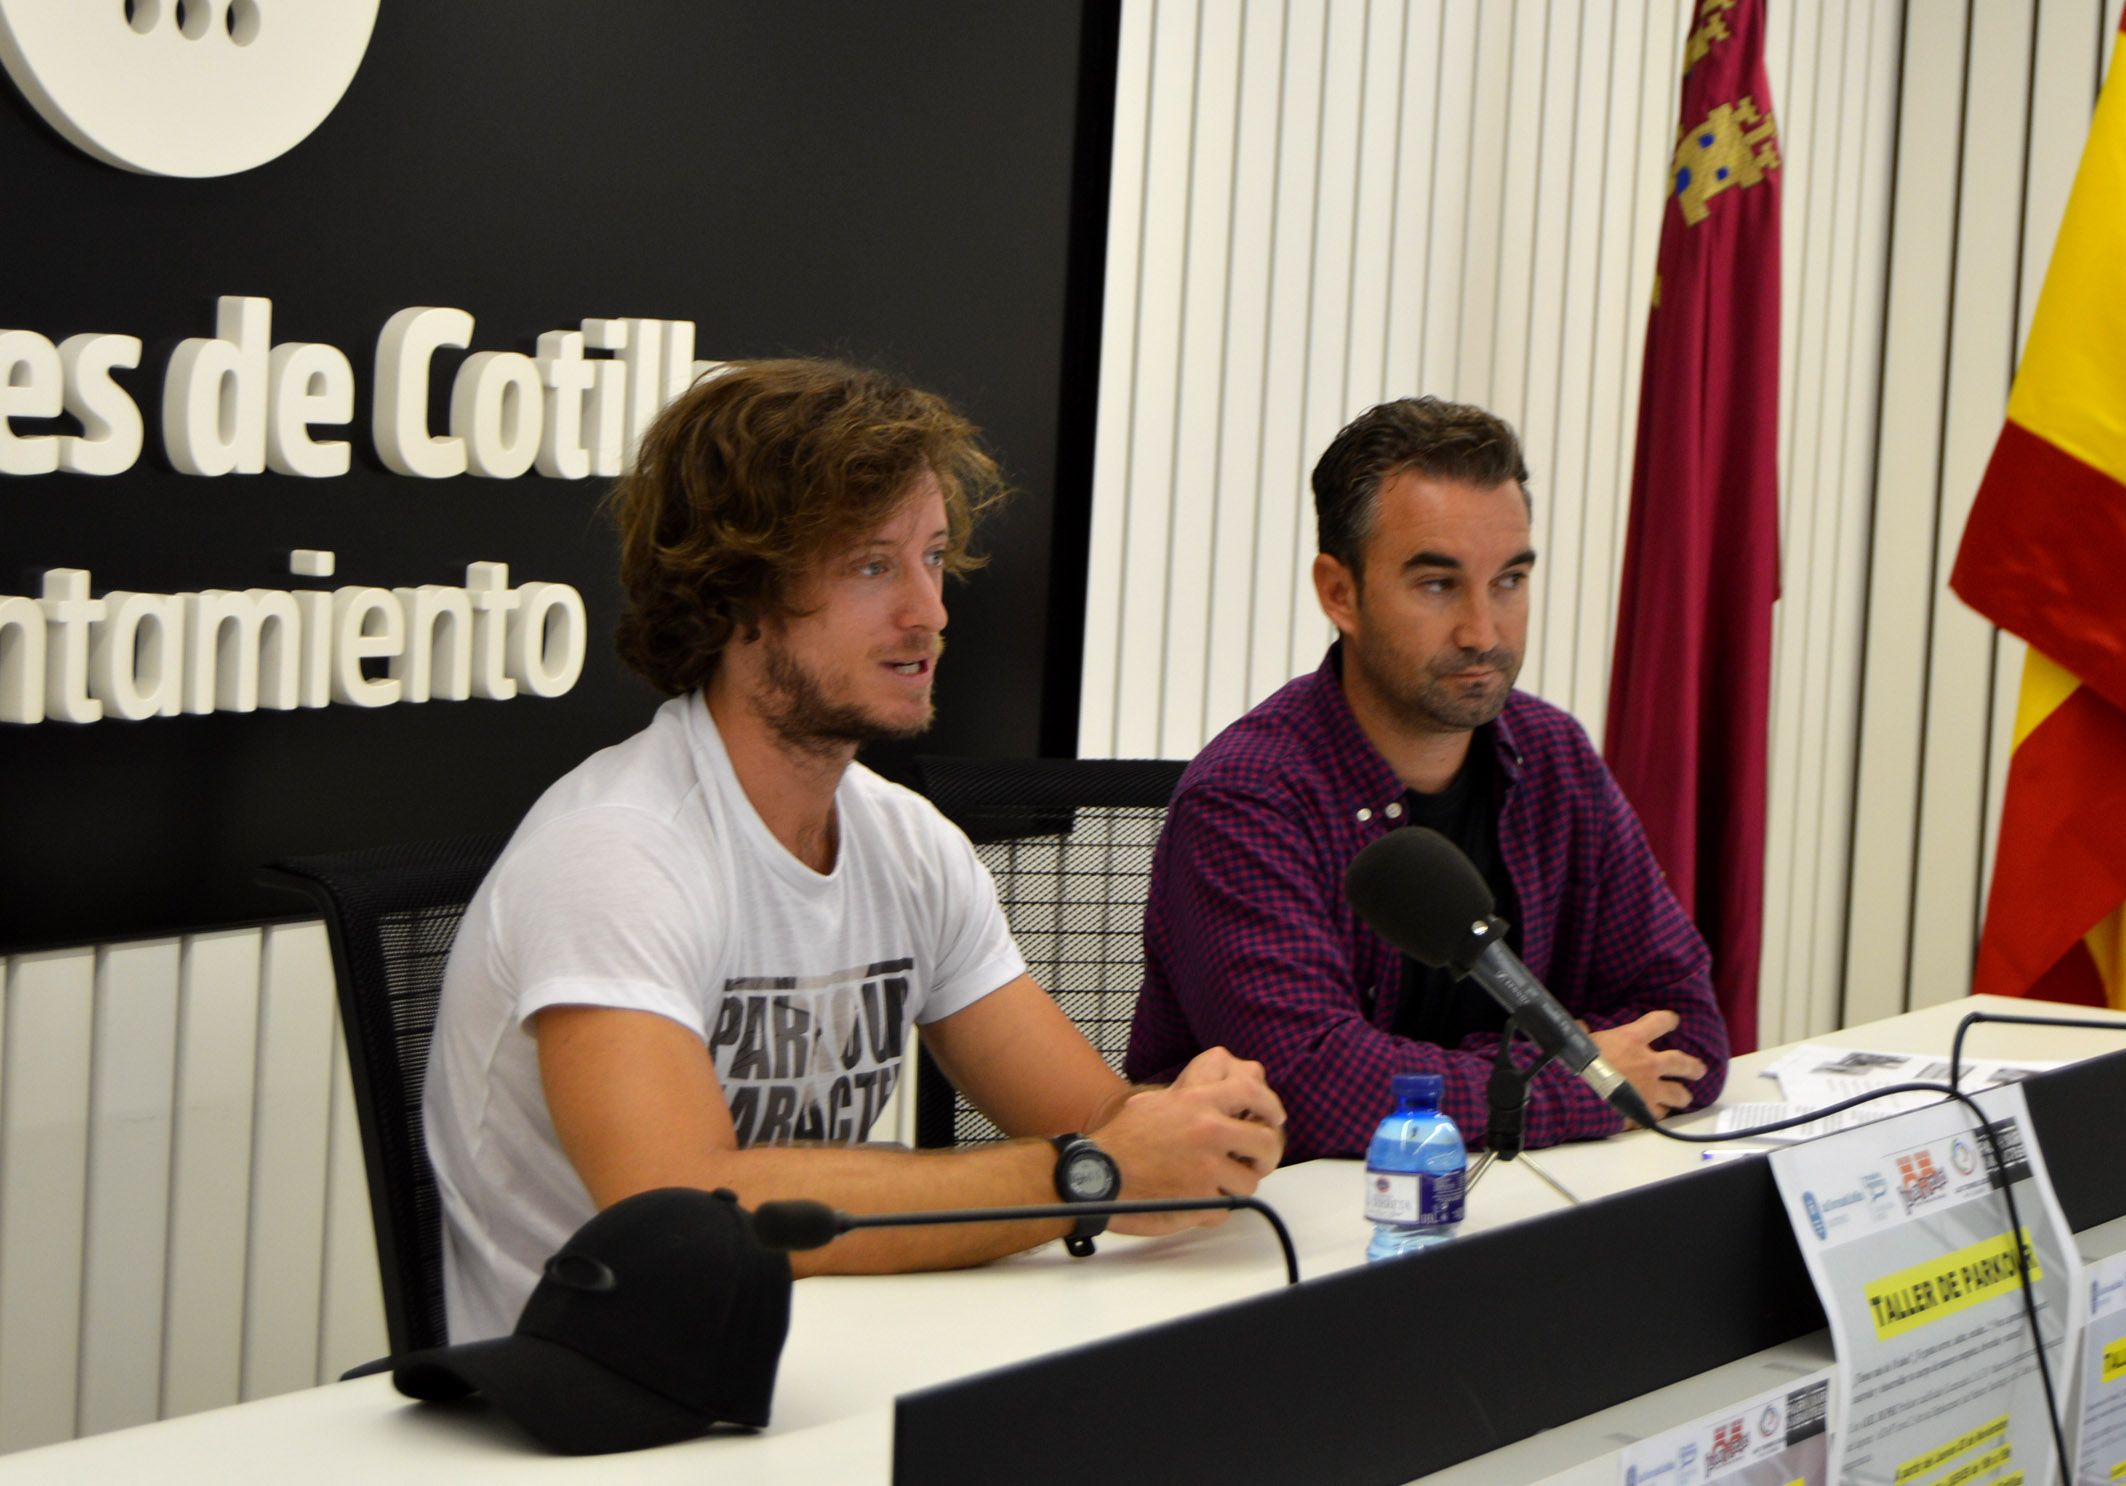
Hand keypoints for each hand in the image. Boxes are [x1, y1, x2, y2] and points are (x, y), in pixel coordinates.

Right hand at [1093, 1047, 1285, 1234]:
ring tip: (1214, 1185)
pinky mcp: (1199, 1200)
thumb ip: (1192, 1097)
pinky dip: (1212, 1209)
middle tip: (1256, 1162)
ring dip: (1235, 1187)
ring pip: (1249, 1183)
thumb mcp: (1156, 1102)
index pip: (1252, 1093)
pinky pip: (1224, 1209)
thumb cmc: (1121, 1140)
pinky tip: (1193, 1201)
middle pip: (1266, 1143)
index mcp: (1197, 1101)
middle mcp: (1207, 1131)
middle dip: (1266, 1156)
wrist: (1097, 1174)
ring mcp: (1206, 1167)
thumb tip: (1221, 1096)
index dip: (1270, 1106)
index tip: (1275, 1117)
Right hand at [1588, 1010, 1707, 1123]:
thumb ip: (1583, 1032)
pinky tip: (1655, 1115)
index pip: (1659, 1022)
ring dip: (1681, 1096)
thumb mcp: (1580, 1041)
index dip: (1668, 1020)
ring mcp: (1650, 1089)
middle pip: (1681, 1062)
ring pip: (1678, 1094)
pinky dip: (1657, 1114)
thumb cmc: (1577, 1064)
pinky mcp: (1645, 1111)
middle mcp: (1648, 1063)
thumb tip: (1580, 1026)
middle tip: (1699, 1069)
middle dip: (1692, 1066)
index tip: (1672, 1020)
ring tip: (1684, 1098)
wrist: (1577, 1096)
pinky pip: (1657, 1115)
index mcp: (1632, 1039)